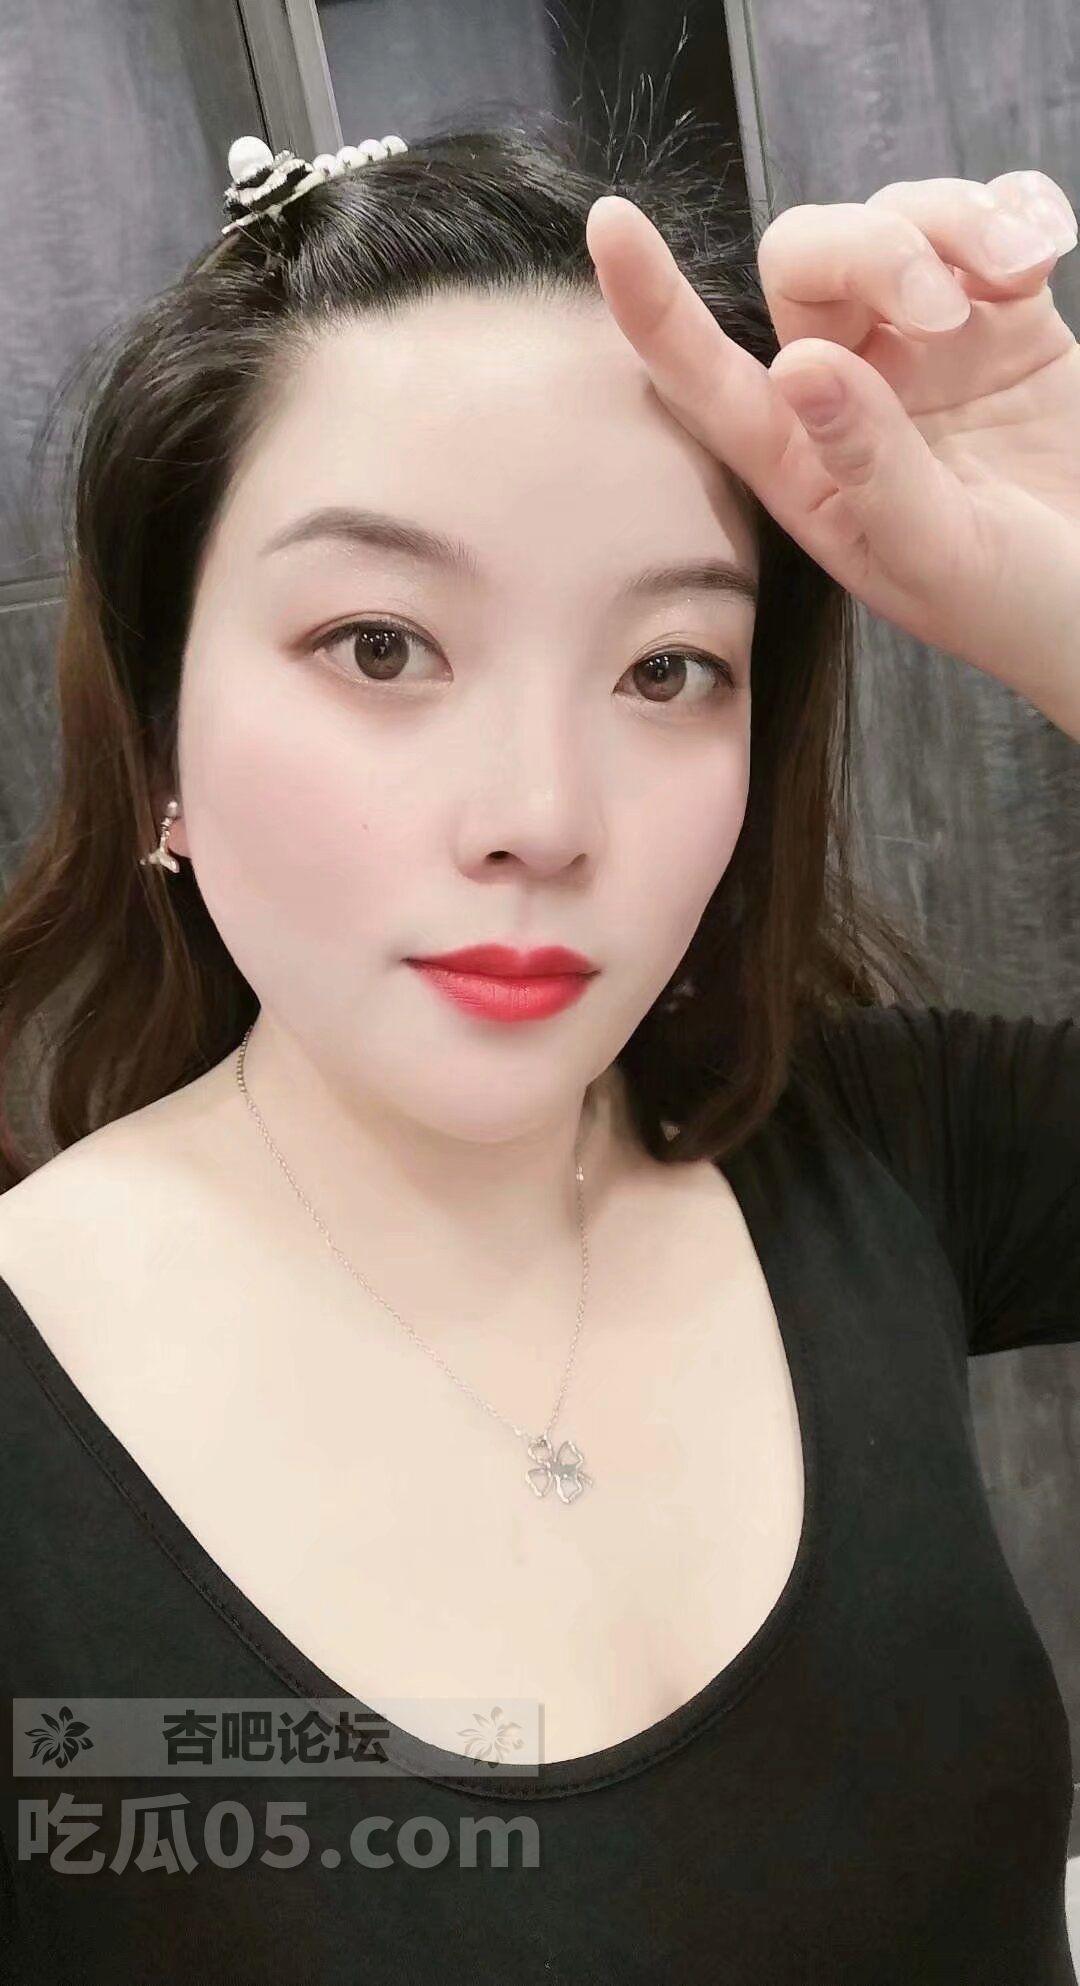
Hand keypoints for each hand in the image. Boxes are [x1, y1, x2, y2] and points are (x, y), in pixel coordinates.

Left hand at [585, 173, 1079, 736]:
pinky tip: (1045, 253)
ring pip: (897, 222)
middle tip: (945, 304)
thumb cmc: (1021, 610)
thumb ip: (871, 465)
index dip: (652, 304)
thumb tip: (799, 366)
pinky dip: (1012, 212)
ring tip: (1023, 273)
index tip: (610, 227)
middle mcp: (850, 397)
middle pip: (807, 264)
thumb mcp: (942, 556)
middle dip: (870, 251)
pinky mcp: (1004, 316)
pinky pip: (985, 220)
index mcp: (806, 469)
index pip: (709, 378)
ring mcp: (926, 351)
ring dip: (955, 224)